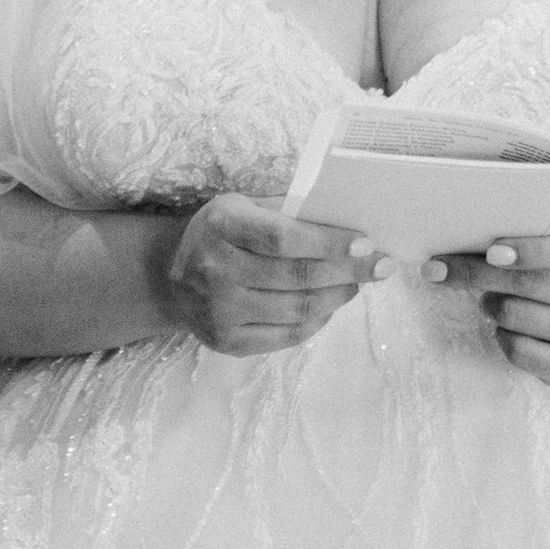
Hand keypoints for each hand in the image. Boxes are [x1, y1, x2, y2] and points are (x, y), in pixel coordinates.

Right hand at [162, 196, 371, 356]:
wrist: (169, 275)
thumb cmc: (221, 233)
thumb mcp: (241, 207)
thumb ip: (286, 211)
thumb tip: (346, 222)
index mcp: (220, 225)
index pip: (282, 238)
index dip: (327, 243)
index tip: (365, 244)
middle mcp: (214, 269)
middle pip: (297, 277)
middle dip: (348, 271)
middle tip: (380, 267)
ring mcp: (218, 310)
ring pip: (297, 309)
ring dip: (337, 297)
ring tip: (356, 284)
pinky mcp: (226, 341)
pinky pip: (286, 336)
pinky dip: (317, 321)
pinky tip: (329, 306)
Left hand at [468, 225, 549, 379]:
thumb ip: (533, 231)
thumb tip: (466, 230)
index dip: (531, 251)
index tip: (491, 251)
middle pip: (532, 284)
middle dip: (478, 274)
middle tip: (440, 269)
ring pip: (520, 316)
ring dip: (490, 305)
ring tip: (487, 299)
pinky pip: (521, 351)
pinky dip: (502, 336)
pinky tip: (505, 327)